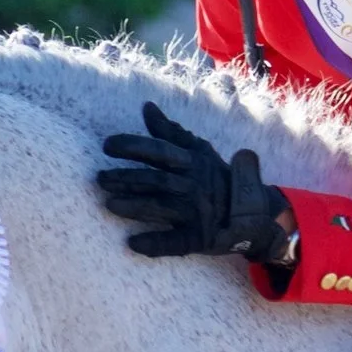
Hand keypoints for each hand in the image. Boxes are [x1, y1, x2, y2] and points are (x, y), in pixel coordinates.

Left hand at [97, 102, 291, 263]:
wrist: (252, 212)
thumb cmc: (216, 178)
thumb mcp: (199, 151)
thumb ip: (170, 132)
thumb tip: (147, 107)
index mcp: (193, 163)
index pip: (160, 151)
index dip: (133, 146)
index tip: (107, 145)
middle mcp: (194, 186)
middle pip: (156, 180)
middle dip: (126, 178)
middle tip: (99, 179)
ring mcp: (197, 213)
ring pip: (161, 208)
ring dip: (134, 207)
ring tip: (109, 204)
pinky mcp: (199, 238)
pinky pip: (176, 242)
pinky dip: (155, 243)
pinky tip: (133, 243)